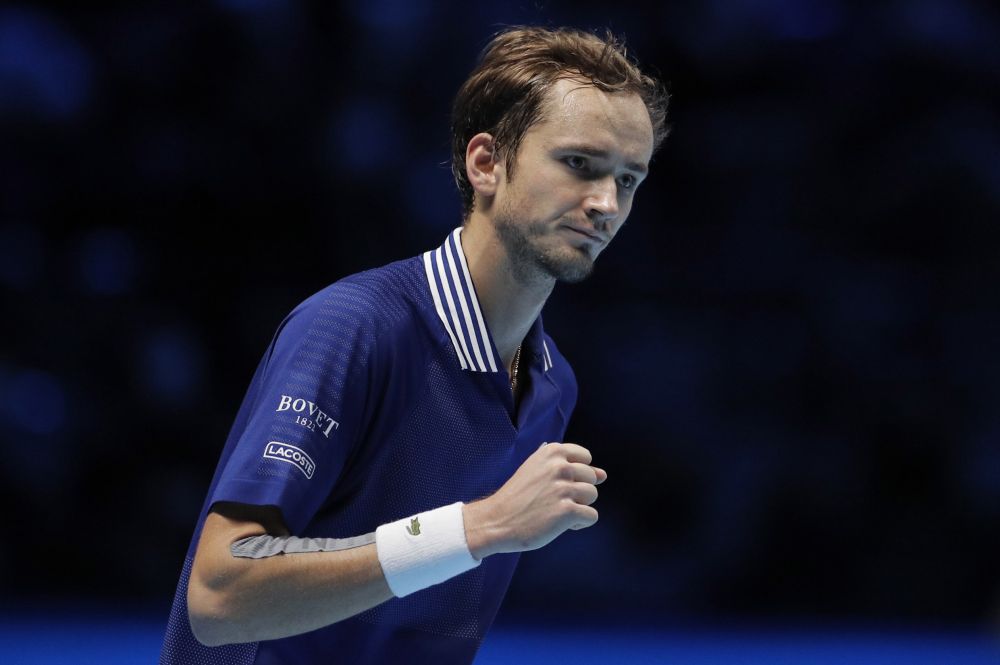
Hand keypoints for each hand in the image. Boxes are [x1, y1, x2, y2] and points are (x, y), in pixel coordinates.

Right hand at [463, 442, 606, 558]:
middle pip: (592, 478)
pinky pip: (591, 516)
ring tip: (556, 511)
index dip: (576, 474)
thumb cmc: (518, 496)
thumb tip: (603, 475)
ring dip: (579, 507)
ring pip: (592, 496)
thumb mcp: (538, 470)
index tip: (557, 483)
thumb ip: (570, 467)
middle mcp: (560, 466)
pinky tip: (560, 524)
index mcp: (552, 451)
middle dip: (578, 491)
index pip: (586, 458)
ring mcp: (564, 488)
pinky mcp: (567, 511)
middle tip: (554, 500)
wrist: (496, 520)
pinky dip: (578, 523)